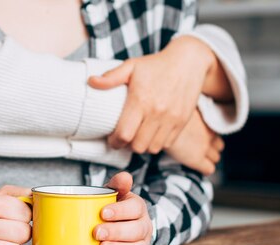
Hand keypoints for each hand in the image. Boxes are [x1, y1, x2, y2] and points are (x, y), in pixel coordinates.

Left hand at [88, 36, 229, 153]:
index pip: (124, 134)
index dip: (114, 141)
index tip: (112, 139)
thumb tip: (91, 81)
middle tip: (124, 137)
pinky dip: (157, 143)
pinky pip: (167, 144)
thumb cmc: (156, 65)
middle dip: (127, 145)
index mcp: (141, 100)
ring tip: (137, 136)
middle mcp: (157, 112)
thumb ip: (111, 77)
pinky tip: (151, 133)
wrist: (188, 62)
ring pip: (152, 148)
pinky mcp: (182, 122)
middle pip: (138, 146)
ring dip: (143, 145)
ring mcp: (171, 119)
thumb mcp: (131, 66)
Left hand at [93, 172, 151, 244]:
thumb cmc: (112, 209)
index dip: (120, 211)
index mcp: (138, 208)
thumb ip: (117, 185)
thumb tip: (124, 176)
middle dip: (116, 232)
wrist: (118, 225)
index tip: (103, 213)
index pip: (135, 208)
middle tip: (96, 232)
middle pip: (136, 230)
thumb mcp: (114, 194)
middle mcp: (144, 227)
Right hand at [165, 108, 223, 175]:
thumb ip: (185, 114)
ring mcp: (203, 147)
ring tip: (197, 160)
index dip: (210, 138)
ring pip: (216, 158)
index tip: (201, 139)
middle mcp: (208, 134)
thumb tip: (181, 111)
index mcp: (204, 120)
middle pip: (219, 146)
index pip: (215, 132)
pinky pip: (209, 169)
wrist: (160, 124)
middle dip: (211, 149)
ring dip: (209, 159)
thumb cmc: (166, 114)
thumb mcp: (179, 109)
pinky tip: (198, 168)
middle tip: (199, 150)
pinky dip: (205, 170)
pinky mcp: (196, 159)